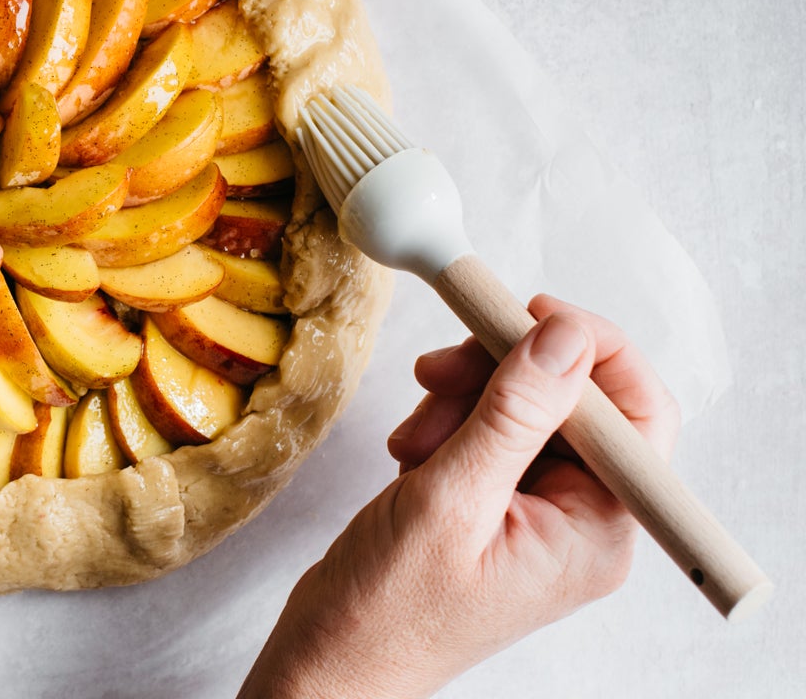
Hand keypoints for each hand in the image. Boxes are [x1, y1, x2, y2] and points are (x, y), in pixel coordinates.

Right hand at [240, 297, 679, 698]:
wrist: (333, 656)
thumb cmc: (390, 610)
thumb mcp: (451, 499)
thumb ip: (514, 414)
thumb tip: (564, 337)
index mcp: (598, 530)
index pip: (638, 413)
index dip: (592, 352)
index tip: (529, 314)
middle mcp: (580, 520)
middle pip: (575, 402)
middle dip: (504, 377)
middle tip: (439, 373)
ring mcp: (537, 513)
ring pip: (524, 410)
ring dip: (465, 401)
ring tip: (413, 438)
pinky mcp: (495, 507)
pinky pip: (489, 433)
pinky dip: (447, 424)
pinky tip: (411, 453)